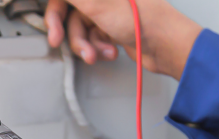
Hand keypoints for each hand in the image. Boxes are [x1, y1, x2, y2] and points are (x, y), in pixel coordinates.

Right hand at [44, 0, 202, 79]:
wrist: (168, 47)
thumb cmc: (144, 21)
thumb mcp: (98, 5)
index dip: (55, 9)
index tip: (50, 22)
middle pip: (70, 11)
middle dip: (68, 30)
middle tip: (57, 41)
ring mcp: (108, 11)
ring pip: (80, 28)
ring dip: (85, 44)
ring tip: (95, 54)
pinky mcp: (112, 27)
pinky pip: (93, 38)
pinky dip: (97, 48)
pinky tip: (109, 52)